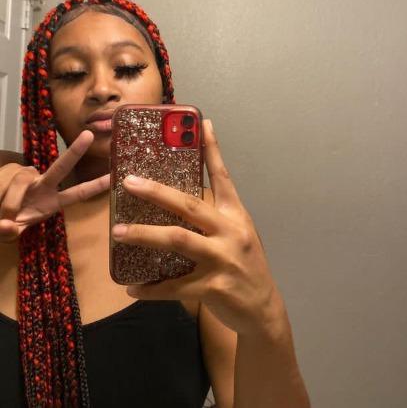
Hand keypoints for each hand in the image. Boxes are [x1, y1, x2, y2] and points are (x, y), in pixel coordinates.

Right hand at [0, 130, 109, 241]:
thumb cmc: (4, 222)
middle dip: (76, 152)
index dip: (95, 186)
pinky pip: (3, 181)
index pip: (77, 193)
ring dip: (9, 201)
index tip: (115, 176)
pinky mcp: (8, 169)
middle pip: (61, 167)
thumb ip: (9, 233)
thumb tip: (6, 225)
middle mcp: (42, 184)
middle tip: (89, 135)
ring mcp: (26, 175)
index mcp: (51, 201)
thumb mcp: (9, 233)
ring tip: (3, 214)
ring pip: (21, 181)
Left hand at [111, 120, 284, 335]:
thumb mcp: (238, 233)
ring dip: (144, 234)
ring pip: (178, 241)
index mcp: (236, 215)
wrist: (263, 308)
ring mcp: (223, 259)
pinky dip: (151, 288)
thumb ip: (216, 217)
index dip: (213, 150)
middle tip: (128, 182)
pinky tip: (132, 288)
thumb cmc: (245, 264)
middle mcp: (231, 232)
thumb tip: (181, 199)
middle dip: (157, 192)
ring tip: (118, 231)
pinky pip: (174, 287)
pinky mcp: (213, 287)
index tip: (202, 123)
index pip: (223, 177)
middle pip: (190, 206)